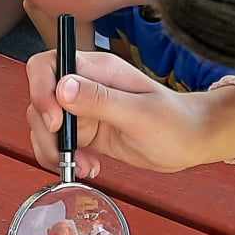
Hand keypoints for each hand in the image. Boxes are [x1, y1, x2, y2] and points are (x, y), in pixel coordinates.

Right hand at [26, 47, 234, 176]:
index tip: (55, 122)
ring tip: (83, 166)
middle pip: (40, 102)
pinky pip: (60, 145)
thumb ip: (99, 100)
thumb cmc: (176, 122)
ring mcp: (84, 111)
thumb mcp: (139, 112)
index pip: (47, 66)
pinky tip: (89, 167)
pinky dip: (65, 160)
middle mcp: (84, 87)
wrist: (194, 141)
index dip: (40, 91)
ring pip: (45, 127)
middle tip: (69, 155)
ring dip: (55, 151)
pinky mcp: (87, 133)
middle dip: (47, 133)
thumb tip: (61, 88)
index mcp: (96, 70)